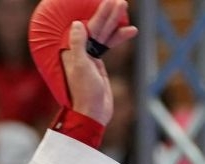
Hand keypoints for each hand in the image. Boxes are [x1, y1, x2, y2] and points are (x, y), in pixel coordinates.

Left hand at [59, 0, 135, 124]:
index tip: (109, 2)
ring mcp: (91, 55)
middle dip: (109, 14)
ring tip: (124, 9)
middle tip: (120, 2)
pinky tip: (130, 31)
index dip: (100, 14)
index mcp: (74, 48)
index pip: (90, 26)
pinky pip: (109, 45)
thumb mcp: (80, 67)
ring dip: (116, 23)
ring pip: (105, 34)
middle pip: (98, 27)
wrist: (92, 112)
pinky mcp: (98, 62)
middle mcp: (81, 48)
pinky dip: (119, 38)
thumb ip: (78, 45)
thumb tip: (77, 24)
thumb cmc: (84, 92)